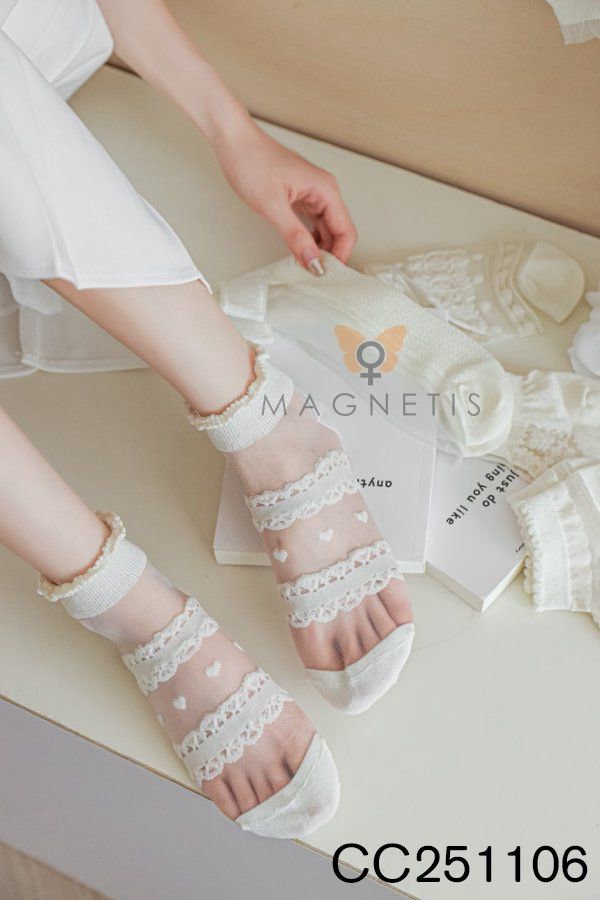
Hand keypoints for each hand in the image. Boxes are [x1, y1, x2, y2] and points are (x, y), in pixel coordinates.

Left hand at [214, 121, 356, 272]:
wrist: (233, 140)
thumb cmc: (251, 162)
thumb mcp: (273, 206)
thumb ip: (296, 237)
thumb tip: (313, 262)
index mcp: (325, 190)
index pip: (346, 231)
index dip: (340, 256)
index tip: (326, 275)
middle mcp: (323, 191)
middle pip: (338, 232)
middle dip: (330, 255)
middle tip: (315, 276)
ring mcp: (312, 193)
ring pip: (325, 229)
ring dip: (319, 249)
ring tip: (307, 267)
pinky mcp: (299, 196)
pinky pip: (312, 223)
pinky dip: (308, 239)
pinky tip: (299, 251)